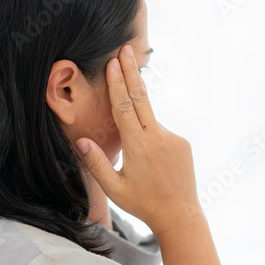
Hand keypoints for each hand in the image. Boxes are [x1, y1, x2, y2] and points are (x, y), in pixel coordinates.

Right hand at [73, 45, 200, 237]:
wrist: (180, 215)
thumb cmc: (143, 204)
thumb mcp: (114, 188)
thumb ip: (96, 163)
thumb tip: (81, 140)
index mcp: (139, 146)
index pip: (125, 107)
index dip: (118, 84)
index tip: (113, 63)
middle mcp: (158, 137)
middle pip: (141, 98)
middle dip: (132, 72)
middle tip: (125, 49)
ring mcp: (173, 139)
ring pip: (150, 122)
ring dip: (139, 127)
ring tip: (142, 163)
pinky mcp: (183, 143)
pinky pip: (161, 133)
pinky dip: (151, 139)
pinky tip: (153, 165)